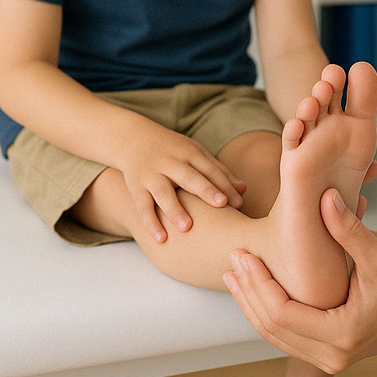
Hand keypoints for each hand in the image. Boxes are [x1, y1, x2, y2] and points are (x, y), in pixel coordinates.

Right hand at [121, 119, 245, 242]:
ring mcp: (151, 174)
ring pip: (163, 192)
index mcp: (189, 153)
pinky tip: (161, 238)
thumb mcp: (196, 154)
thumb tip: (244, 190)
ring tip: (187, 227)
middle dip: (205, 190)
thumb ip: (218, 172)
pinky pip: (142, 206)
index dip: (224, 185)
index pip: (209, 169)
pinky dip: (150, 222)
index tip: (238, 202)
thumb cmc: (174, 151)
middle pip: (189, 176)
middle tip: (221, 205)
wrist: (133, 138)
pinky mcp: (135, 187)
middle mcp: (170, 162)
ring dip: (175, 209)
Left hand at [223, 188, 376, 376]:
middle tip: (234, 258)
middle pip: (271, 327)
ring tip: (235, 274)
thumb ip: (349, 229)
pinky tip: (255, 291)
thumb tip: (324, 196)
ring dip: (252, 304)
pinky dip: (267, 313)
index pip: (282, 312)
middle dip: (248, 292)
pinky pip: (285, 337)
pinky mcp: (325, 355)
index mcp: (340, 334)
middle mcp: (329, 355)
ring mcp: (326, 360)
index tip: (245, 255)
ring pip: (274, 335)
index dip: (259, 283)